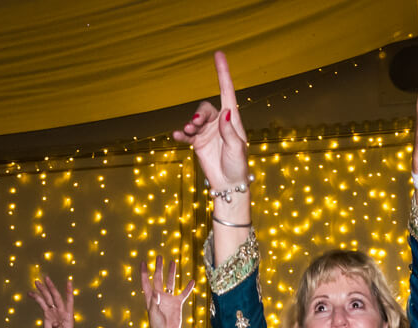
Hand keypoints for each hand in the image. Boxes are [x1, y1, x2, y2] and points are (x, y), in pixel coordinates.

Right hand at [30, 276, 75, 327]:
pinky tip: (30, 293)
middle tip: (46, 278)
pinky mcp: (47, 315)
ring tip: (36, 282)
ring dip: (43, 290)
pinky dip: (37, 299)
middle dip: (51, 288)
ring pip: (48, 299)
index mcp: (68, 315)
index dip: (69, 291)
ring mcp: (54, 312)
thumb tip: (55, 323)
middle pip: (56, 297)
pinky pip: (41, 304)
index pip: (69, 301)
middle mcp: (61, 311)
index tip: (69, 281)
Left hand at [139, 252, 194, 327]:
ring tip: (173, 262)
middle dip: (158, 268)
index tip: (143, 262)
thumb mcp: (154, 314)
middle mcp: (159, 296)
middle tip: (159, 257)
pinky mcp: (177, 303)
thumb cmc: (158, 326)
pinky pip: (183, 293)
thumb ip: (154, 302)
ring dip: (171, 273)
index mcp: (151, 298)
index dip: (144, 272)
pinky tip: (192, 281)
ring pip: (170, 283)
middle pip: (158, 278)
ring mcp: (169, 299)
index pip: (146, 282)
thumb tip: (155, 291)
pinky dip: (188, 288)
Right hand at [173, 52, 248, 191]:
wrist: (229, 184)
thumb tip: (225, 111)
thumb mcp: (237, 149)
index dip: (223, 73)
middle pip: (205, 108)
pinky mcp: (198, 143)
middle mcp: (219, 123)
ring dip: (191, 123)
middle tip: (196, 124)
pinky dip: (182, 134)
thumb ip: (229, 131)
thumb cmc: (238, 166)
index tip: (218, 54)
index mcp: (232, 120)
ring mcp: (207, 132)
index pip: (227, 92)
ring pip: (195, 119)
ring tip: (189, 131)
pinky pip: (187, 134)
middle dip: (199, 114)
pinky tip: (178, 136)